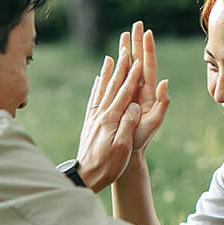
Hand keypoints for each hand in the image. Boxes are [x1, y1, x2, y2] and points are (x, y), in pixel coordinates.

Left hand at [73, 41, 143, 190]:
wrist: (86, 176)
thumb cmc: (108, 165)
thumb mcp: (122, 147)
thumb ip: (127, 124)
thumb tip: (132, 106)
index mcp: (111, 119)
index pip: (123, 92)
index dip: (132, 75)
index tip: (138, 58)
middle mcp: (100, 115)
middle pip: (112, 86)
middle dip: (120, 66)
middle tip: (126, 48)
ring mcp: (93, 118)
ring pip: (102, 90)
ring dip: (107, 72)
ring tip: (111, 57)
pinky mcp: (89, 123)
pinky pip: (94, 100)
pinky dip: (97, 88)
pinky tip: (98, 80)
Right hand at [121, 20, 170, 154]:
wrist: (128, 150)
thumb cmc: (142, 139)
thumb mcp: (155, 122)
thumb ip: (162, 103)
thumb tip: (165, 82)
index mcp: (148, 92)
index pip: (148, 65)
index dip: (148, 49)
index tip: (147, 32)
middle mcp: (138, 89)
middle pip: (137, 61)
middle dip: (136, 43)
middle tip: (135, 24)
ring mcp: (128, 93)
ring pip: (126, 67)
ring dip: (125, 51)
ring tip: (123, 35)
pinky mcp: (118, 99)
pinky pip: (116, 79)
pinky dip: (114, 67)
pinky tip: (110, 59)